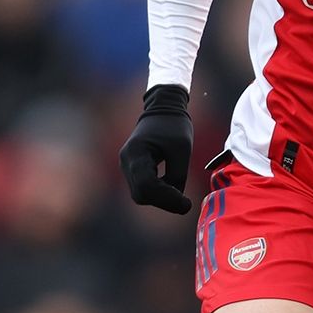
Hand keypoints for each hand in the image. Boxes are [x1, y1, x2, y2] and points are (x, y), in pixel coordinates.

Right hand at [119, 84, 194, 213]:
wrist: (163, 109)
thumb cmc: (174, 126)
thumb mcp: (182, 150)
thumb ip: (178, 175)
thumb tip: (178, 200)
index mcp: (136, 152)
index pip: (147, 186)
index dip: (166, 199)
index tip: (186, 203)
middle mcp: (126, 161)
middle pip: (141, 194)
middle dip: (164, 201)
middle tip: (186, 203)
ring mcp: (127, 165)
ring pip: (141, 194)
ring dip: (161, 198)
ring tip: (180, 193)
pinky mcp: (133, 169)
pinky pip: (143, 188)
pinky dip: (158, 192)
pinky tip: (172, 187)